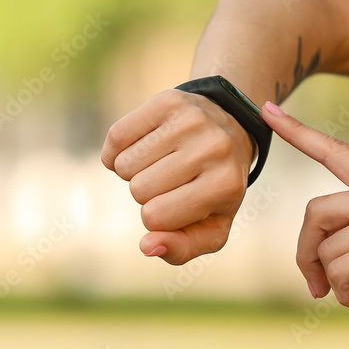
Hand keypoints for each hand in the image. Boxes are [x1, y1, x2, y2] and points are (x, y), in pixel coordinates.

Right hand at [101, 89, 254, 264]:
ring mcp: (191, 120)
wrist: (231, 129)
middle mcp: (214, 148)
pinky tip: (140, 146)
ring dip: (133, 170)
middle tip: (172, 179)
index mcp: (226, 186)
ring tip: (161, 161)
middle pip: (138, 189)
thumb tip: (147, 247)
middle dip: (146, 192)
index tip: (178, 203)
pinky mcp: (169, 100)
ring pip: (124, 164)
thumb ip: (181, 249)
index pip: (155, 218)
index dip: (156, 218)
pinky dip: (118, 149)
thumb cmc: (215, 189)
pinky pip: (116, 136)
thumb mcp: (209, 228)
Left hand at [262, 102, 348, 325]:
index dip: (297, 132)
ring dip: (333, 283)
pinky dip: (348, 297)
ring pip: (325, 250)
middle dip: (307, 253)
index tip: (265, 108)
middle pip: (313, 213)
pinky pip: (339, 274)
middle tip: (317, 285)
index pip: (335, 151)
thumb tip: (323, 254)